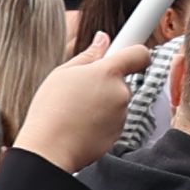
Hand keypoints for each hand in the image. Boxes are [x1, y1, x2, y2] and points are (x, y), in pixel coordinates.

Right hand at [11, 32, 157, 171]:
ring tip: (75, 110)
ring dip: (102, 103)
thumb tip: (102, 39)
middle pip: (121, 81)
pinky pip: (113, 121)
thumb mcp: (63, 73)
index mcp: (108, 73)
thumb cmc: (51, 110)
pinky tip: (80, 124)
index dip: (134, 53)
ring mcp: (122, 115)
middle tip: (80, 90)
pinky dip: (101, 121)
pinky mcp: (119, 134)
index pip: (139, 54)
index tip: (126, 54)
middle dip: (105, 83)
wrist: (50, 149)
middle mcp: (121, 93)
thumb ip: (88, 55)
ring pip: (115, 102)